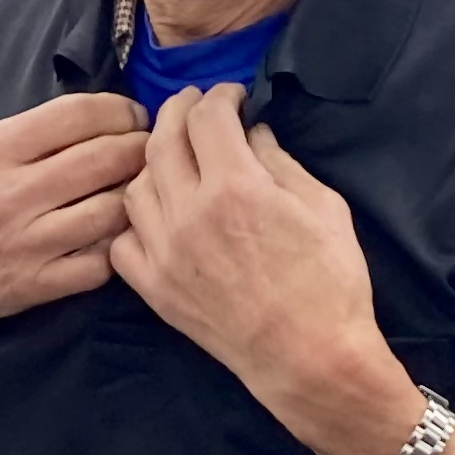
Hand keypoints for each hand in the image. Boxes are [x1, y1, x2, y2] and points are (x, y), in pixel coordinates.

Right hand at [0, 92, 147, 339]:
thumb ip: (21, 138)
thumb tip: (86, 121)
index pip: (76, 116)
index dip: (118, 110)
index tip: (131, 114)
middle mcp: (13, 195)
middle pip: (105, 158)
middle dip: (138, 146)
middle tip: (146, 147)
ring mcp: (28, 243)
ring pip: (112, 210)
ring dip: (135, 194)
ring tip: (140, 187)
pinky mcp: (37, 285)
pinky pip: (101, 263)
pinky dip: (116, 245)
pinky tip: (114, 234)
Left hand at [109, 87, 422, 454]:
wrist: (311, 358)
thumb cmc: (331, 283)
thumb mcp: (323, 207)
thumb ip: (280, 162)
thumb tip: (252, 133)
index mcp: (235, 186)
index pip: (207, 116)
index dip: (219, 95)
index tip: (231, 96)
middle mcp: (189, 212)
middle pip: (163, 140)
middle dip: (179, 112)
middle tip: (194, 108)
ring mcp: (164, 252)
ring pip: (136, 186)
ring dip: (154, 162)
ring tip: (176, 160)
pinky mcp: (154, 288)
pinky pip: (123, 240)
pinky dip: (135, 220)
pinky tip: (158, 215)